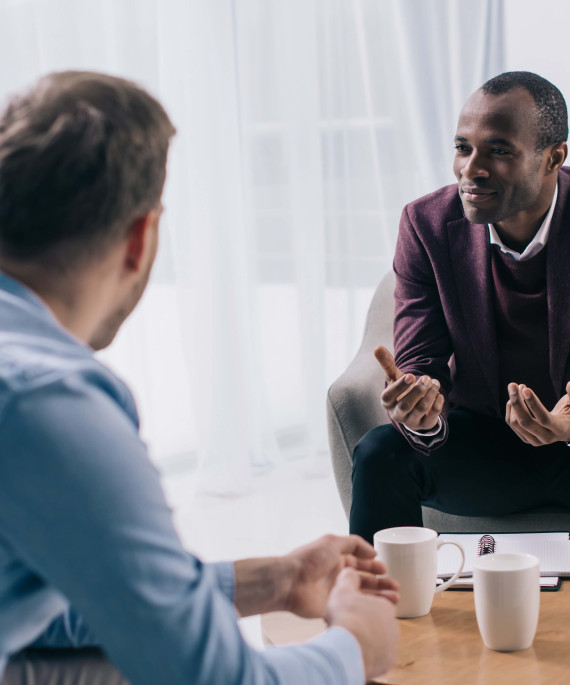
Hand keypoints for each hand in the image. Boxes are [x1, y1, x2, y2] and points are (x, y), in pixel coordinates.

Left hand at [284, 534, 398, 618]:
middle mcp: (338, 575)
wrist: (290, 583)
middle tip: (395, 586)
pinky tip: (379, 610)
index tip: (385, 569)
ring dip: (378, 596)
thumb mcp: (332, 542)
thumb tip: (373, 552)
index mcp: (337, 558)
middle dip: (380, 582)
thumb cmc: (309, 560)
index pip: (359, 561)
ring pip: (363, 595)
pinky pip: (355, 609)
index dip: (373, 565)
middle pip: (364, 579)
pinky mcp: (335, 608)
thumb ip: (354, 544)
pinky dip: (367, 609)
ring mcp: (337, 592)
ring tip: (394, 599)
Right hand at [326, 568, 399, 679]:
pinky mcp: (386, 662)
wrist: (348, 648)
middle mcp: (392, 625)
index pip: (377, 603)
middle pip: (378, 622)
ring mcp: (391, 645)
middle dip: (367, 622)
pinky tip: (354, 650)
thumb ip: (348, 578)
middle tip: (351, 623)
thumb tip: (350, 570)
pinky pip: (377, 656)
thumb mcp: (343, 589)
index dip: (363, 604)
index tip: (352, 607)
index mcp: (385, 606)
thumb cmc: (347, 616)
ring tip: (351, 638)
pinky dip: (368, 652)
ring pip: (379, 639)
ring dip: (368, 638)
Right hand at [375, 346, 443, 430]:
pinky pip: (432, 416)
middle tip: (426, 378)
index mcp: (387, 402)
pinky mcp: (425, 425)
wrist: (413, 409)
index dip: (399, 387)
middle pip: (406, 405)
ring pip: (420, 409)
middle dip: (417, 391)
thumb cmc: (401, 390)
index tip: (410, 375)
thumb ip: (387, 363)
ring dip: (429, 395)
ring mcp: (411, 421)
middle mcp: (397, 414)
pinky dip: (437, 404)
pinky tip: (439, 393)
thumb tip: (377, 347)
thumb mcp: (394, 377)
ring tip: (435, 382)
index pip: (388, 396)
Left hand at [505, 381, 569, 445]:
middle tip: (513, 385)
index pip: (544, 418)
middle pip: (525, 421)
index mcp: (559, 429)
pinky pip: (511, 424)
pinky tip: (513, 398)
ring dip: (513, 403)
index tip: (525, 389)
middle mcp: (546, 438)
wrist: (566, 431)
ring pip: (515, 422)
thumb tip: (569, 383)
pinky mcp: (525, 438)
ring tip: (516, 388)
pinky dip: (510, 409)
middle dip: (517, 402)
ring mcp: (534, 440)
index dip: (533, 403)